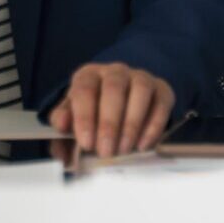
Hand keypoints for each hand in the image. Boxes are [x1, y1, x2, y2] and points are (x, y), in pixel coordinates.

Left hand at [48, 62, 174, 159]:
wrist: (122, 104)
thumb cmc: (93, 113)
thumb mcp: (73, 116)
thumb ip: (62, 122)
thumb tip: (62, 125)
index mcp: (88, 75)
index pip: (84, 89)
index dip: (85, 117)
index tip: (86, 143)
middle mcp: (115, 72)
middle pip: (113, 88)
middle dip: (109, 123)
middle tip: (105, 151)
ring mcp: (141, 78)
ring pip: (140, 91)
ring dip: (132, 124)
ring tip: (123, 149)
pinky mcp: (161, 90)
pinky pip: (160, 104)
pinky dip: (153, 126)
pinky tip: (143, 145)